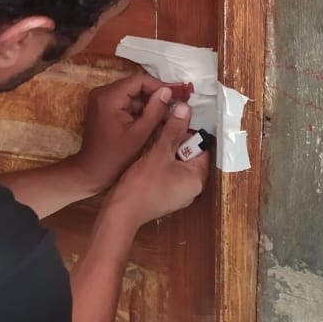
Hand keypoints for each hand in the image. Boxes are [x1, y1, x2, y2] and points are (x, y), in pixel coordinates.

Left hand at [74, 74, 175, 192]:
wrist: (91, 172)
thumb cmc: (115, 157)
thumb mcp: (140, 134)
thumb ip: (155, 110)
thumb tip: (168, 91)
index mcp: (109, 97)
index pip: (140, 80)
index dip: (160, 87)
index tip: (177, 96)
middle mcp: (103, 92)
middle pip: (136, 86)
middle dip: (155, 96)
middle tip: (174, 107)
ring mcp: (101, 99)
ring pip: (132, 95)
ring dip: (148, 104)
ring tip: (166, 117)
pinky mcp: (103, 107)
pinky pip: (125, 102)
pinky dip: (139, 110)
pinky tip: (152, 121)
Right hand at [106, 102, 209, 227]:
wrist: (120, 212)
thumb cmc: (142, 184)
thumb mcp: (159, 152)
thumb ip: (174, 129)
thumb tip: (185, 108)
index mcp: (197, 179)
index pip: (202, 147)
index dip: (189, 131)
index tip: (175, 119)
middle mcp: (192, 188)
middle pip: (189, 154)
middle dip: (175, 138)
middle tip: (162, 124)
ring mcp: (178, 193)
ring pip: (176, 162)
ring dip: (166, 148)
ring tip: (153, 136)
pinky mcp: (165, 195)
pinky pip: (168, 172)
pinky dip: (160, 161)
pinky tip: (147, 152)